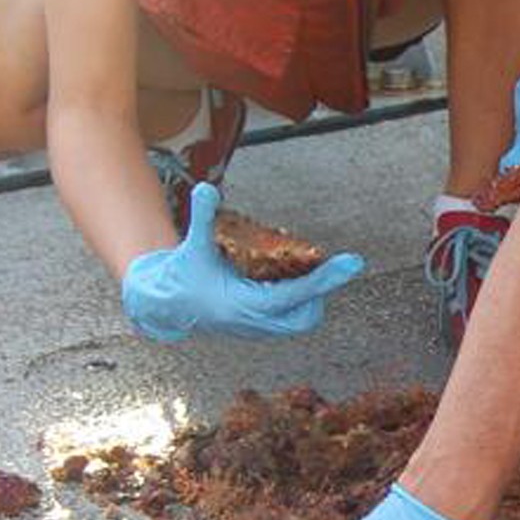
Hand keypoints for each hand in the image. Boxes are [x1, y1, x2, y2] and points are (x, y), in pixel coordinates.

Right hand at [121, 182, 363, 340]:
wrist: (167, 305)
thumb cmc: (183, 275)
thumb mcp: (193, 246)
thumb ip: (201, 217)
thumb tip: (205, 188)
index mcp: (243, 306)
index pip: (296, 295)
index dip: (325, 279)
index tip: (353, 262)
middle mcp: (255, 323)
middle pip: (308, 313)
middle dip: (318, 290)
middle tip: (317, 264)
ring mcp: (258, 330)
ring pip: (302, 320)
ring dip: (309, 298)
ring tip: (301, 272)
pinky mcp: (259, 330)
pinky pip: (291, 321)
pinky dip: (298, 303)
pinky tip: (289, 281)